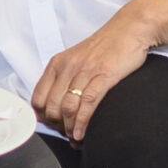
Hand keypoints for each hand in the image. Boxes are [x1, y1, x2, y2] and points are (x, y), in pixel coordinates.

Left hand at [32, 8, 153, 143]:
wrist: (129, 30)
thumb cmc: (105, 48)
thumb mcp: (76, 60)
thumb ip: (64, 80)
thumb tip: (56, 109)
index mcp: (58, 64)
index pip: (38, 98)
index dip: (43, 118)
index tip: (53, 126)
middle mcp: (68, 67)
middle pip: (51, 107)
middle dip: (57, 127)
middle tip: (66, 135)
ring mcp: (86, 71)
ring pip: (68, 107)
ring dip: (69, 128)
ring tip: (75, 138)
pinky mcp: (104, 75)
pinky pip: (88, 103)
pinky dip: (83, 122)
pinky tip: (83, 133)